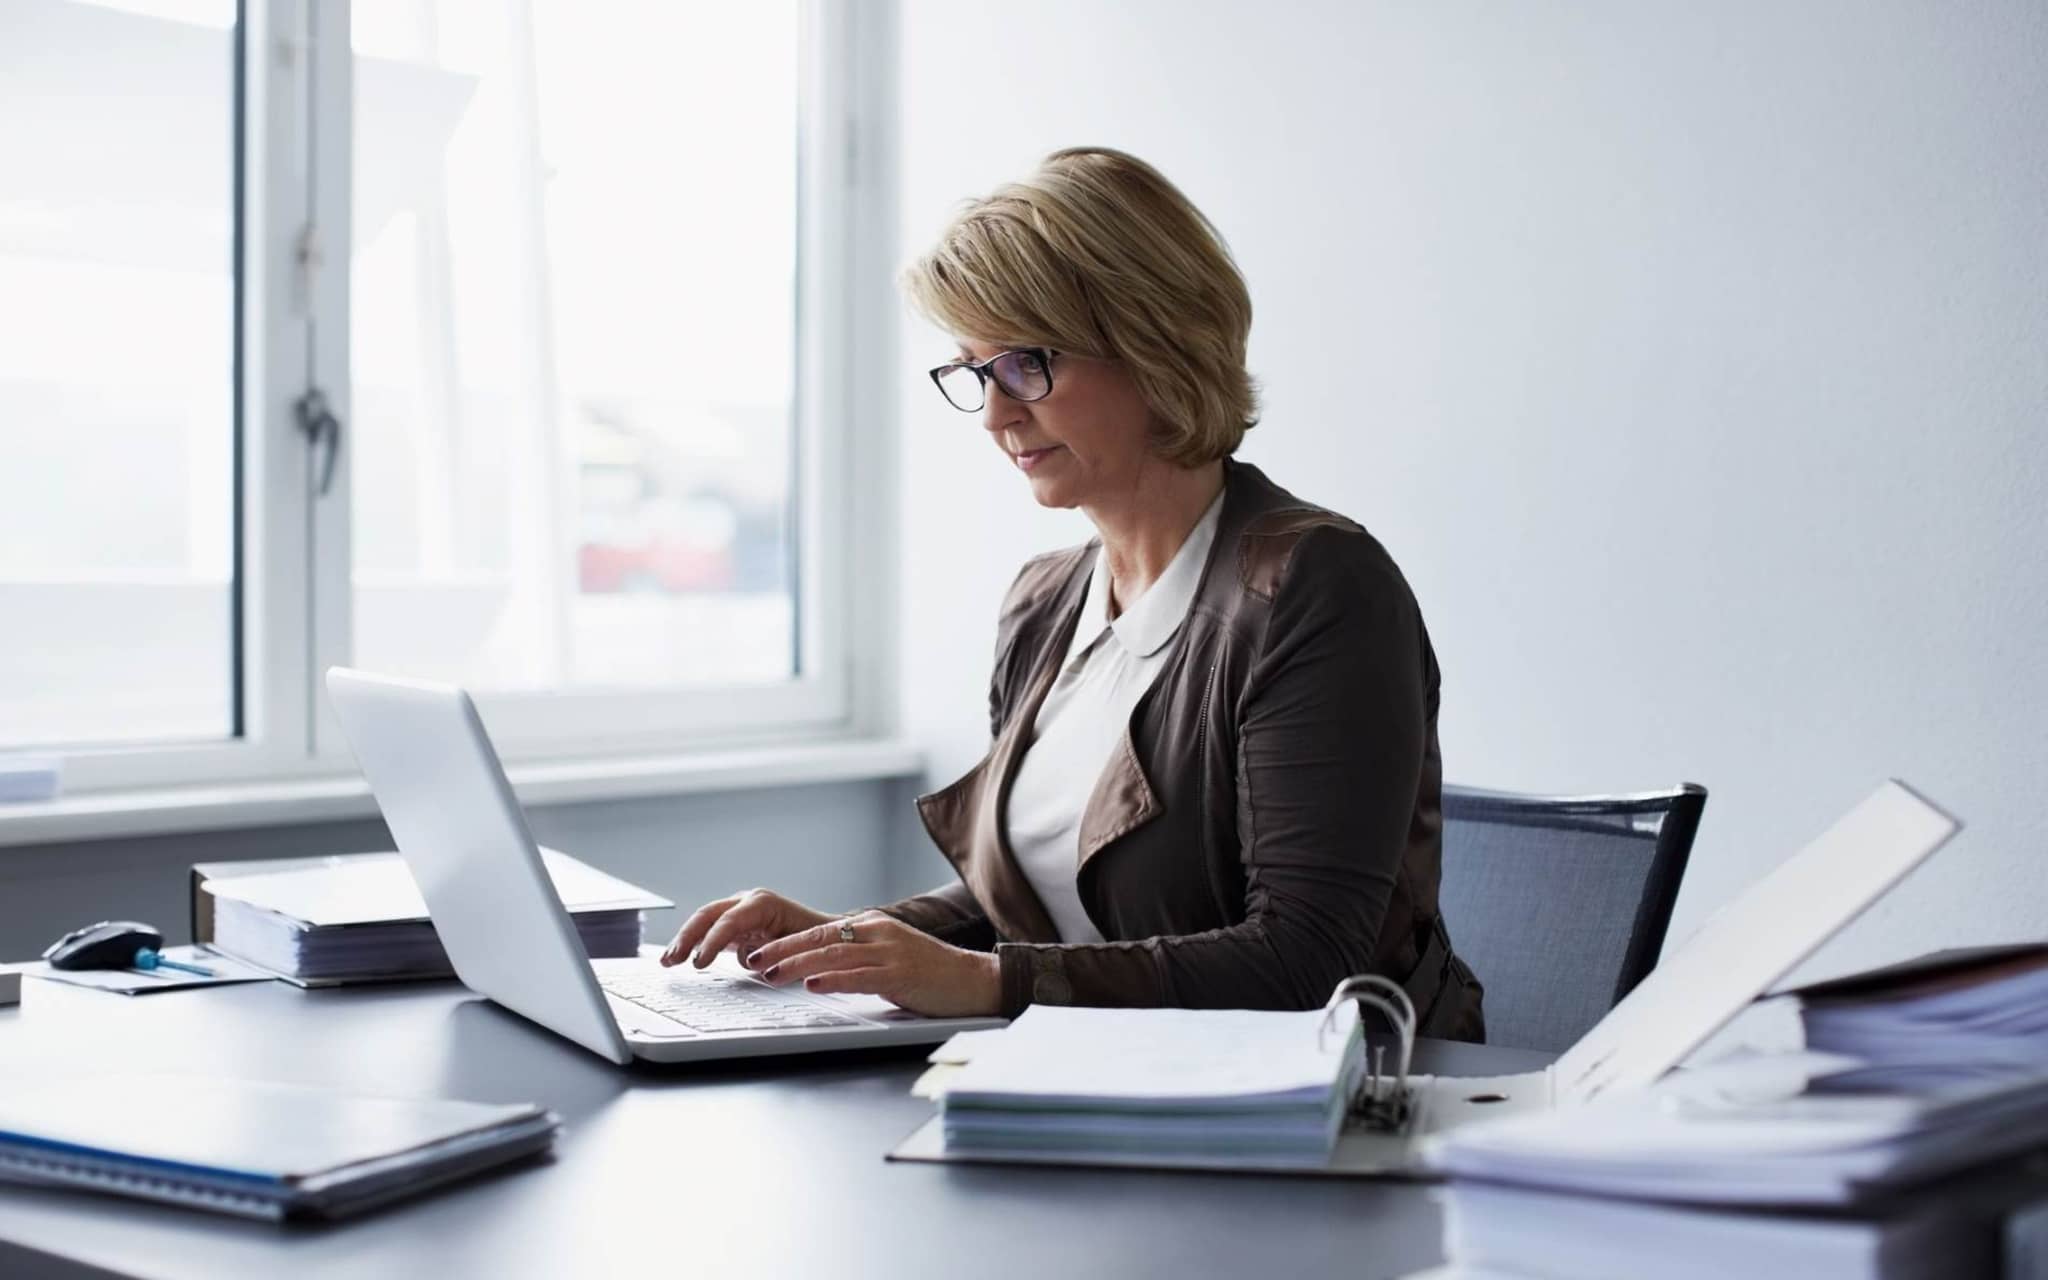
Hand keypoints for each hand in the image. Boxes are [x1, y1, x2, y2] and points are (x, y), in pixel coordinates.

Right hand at [660, 888, 833, 969]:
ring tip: (667, 960)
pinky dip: (694, 944)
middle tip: (673, 960)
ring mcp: (740, 911)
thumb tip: (751, 960)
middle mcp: (748, 902)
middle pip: (709, 915)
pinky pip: (710, 931)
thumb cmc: (815, 940)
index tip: (699, 963)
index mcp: (763, 903)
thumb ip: (774, 951)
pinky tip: (678, 957)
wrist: (826, 935)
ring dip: (685, 940)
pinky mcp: (736, 925)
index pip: (729, 921)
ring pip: (704, 921)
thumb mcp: (798, 946)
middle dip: (688, 937)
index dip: (711, 942)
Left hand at [743, 911, 1001, 1018]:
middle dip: (782, 950)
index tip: (759, 952)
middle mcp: (879, 933)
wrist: (973, 980)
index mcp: (874, 926)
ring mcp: (890, 953)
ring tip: (771, 974)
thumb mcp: (890, 957)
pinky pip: (859, 976)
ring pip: (833, 955)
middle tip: (754, 961)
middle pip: (820, 938)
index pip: (821, 931)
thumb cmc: (931, 974)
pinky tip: (813, 985)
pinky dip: (832, 980)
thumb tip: (818, 971)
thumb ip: (858, 959)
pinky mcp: (901, 974)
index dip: (786, 942)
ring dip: (797, 965)